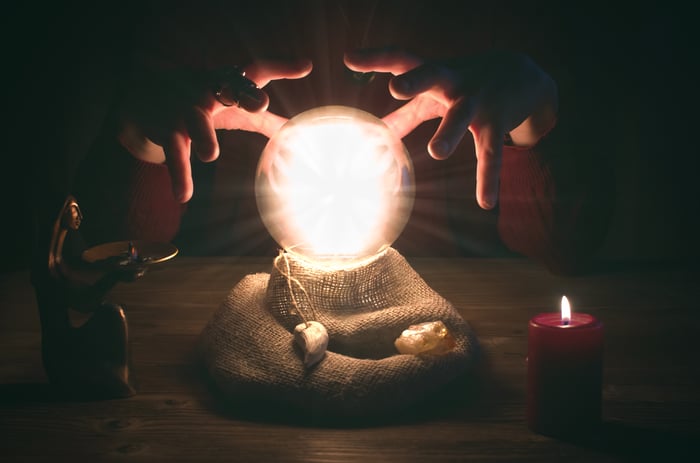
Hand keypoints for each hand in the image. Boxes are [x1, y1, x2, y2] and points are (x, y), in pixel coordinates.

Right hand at [116, 58, 312, 202]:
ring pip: (195, 121)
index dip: (281, 67)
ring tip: (211, 155)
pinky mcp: (166, 130)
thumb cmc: (202, 102)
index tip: (305, 67)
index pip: (256, 71)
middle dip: (244, 95)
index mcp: (229, 83)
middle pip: (227, 89)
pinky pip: (174, 153)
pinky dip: (179, 174)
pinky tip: (184, 195)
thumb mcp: (232, 108)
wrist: (144, 96)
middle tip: (260, 105)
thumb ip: (264, 121)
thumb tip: (295, 133)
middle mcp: (209, 91)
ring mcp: (185, 110)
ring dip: (202, 136)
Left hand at [344, 48, 556, 209]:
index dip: (376, 59)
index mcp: (434, 74)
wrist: (523, 74)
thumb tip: (377, 131)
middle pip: (433, 76)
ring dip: (449, 133)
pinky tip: (485, 202)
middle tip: (396, 88)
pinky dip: (488, 178)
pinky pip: (491, 153)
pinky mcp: (498, 121)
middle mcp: (455, 81)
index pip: (403, 59)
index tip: (350, 59)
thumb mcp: (436, 96)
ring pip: (461, 116)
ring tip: (436, 152)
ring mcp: (478, 101)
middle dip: (415, 81)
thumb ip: (407, 112)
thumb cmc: (466, 83)